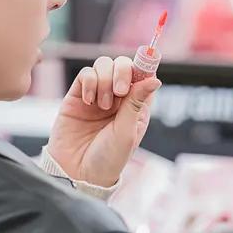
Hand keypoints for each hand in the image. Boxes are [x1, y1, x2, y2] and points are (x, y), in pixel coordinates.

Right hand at [45, 56, 161, 186]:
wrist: (77, 172)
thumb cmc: (107, 159)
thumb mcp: (127, 132)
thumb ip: (137, 102)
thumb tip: (155, 79)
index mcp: (136, 106)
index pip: (143, 75)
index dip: (145, 65)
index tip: (146, 60)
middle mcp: (118, 98)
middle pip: (123, 64)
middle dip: (122, 72)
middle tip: (120, 92)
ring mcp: (97, 95)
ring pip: (103, 65)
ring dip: (105, 79)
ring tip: (102, 105)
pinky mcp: (77, 96)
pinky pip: (85, 74)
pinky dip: (89, 82)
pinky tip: (88, 101)